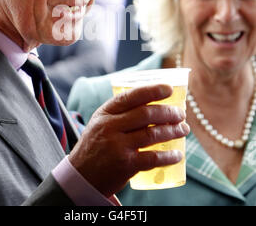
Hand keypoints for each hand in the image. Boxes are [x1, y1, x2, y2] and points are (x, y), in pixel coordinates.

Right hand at [68, 84, 189, 197]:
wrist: (81, 176)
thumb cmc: (96, 145)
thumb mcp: (100, 123)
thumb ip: (120, 113)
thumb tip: (153, 103)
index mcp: (105, 113)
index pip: (130, 96)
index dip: (152, 91)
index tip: (169, 89)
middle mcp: (110, 127)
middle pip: (145, 114)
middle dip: (168, 112)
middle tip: (180, 114)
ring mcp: (117, 146)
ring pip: (152, 134)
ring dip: (172, 131)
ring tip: (183, 129)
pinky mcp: (125, 165)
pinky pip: (152, 158)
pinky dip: (168, 156)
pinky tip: (178, 154)